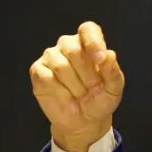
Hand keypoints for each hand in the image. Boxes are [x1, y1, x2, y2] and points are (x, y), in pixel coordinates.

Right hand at [29, 21, 124, 151]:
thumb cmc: (99, 100)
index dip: (93, 42)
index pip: (88, 30)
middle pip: (73, 49)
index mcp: (88, 43)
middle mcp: (68, 45)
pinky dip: (59, 92)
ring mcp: (51, 57)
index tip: (100, 60)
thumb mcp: (113, 89)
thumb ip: (113, 72)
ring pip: (60, 65)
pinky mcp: (38, 71)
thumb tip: (109, 55)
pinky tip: (67, 99)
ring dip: (74, 86)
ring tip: (80, 96)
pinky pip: (46, 77)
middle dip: (86, 74)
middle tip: (92, 89)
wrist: (84, 122)